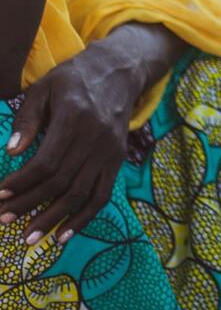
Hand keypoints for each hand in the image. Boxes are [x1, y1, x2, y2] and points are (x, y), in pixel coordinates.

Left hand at [0, 41, 141, 244]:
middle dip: (29, 205)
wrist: (121, 71)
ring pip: (80, 193)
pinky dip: (83, 218)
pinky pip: (102, 194)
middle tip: (3, 221)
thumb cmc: (75, 79)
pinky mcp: (117, 158)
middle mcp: (95, 137)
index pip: (46, 162)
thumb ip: (28, 119)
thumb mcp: (45, 87)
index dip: (21, 183)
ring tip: (29, 238)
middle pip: (60, 182)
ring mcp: (109, 150)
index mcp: (75, 117)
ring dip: (53, 219)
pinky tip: (63, 235)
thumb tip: (12, 152)